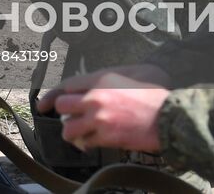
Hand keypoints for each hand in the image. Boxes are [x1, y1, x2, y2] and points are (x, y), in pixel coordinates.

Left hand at [36, 67, 170, 153]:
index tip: (43, 104)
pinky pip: (85, 142)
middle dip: (66, 112)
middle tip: (73, 116)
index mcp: (101, 79)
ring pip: (69, 128)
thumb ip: (112, 75)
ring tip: (80, 132)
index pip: (66, 86)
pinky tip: (92, 141)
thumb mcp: (134, 71)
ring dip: (73, 131)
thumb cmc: (156, 92)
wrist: (170, 116)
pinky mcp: (107, 137)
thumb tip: (98, 81)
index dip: (53, 95)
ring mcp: (100, 119)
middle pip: (62, 106)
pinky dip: (86, 143)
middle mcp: (95, 98)